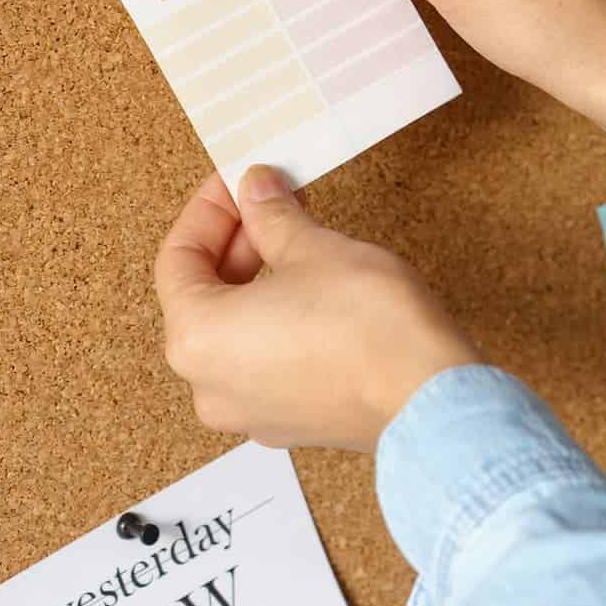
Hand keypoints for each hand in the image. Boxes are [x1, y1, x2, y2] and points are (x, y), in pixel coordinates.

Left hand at [152, 167, 479, 450]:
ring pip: (233, 334)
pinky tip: (311, 293)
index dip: (209, 210)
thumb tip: (256, 192)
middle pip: (201, 299)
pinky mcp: (289, 422)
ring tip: (294, 244)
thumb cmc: (369, 326)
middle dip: (236, 245)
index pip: (178, 259)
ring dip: (255, 284)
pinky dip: (276, 323)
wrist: (428, 395)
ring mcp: (248, 412)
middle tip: (269, 204)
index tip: (237, 183)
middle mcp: (208, 385)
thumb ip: (271, 216)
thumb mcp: (313, 247)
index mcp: (196, 339)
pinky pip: (264, 364)